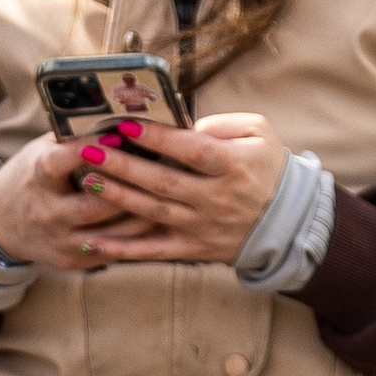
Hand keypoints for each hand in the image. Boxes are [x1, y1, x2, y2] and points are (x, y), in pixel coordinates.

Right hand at [0, 129, 150, 276]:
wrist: (0, 223)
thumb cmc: (32, 178)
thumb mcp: (41, 151)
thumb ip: (72, 138)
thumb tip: (119, 115)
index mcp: (37, 178)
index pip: (59, 162)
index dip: (88, 149)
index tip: (118, 134)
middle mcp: (47, 212)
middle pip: (96, 204)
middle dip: (131, 187)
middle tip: (164, 170)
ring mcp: (60, 240)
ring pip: (115, 233)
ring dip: (146, 214)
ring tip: (172, 197)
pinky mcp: (71, 261)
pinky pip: (114, 250)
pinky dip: (138, 236)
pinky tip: (159, 220)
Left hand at [66, 111, 290, 266]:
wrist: (288, 220)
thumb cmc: (267, 167)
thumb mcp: (259, 134)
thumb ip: (221, 124)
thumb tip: (184, 125)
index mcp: (232, 166)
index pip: (191, 151)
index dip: (158, 139)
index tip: (126, 125)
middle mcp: (216, 199)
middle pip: (163, 182)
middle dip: (123, 166)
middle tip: (90, 149)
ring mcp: (203, 227)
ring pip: (152, 212)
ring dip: (117, 197)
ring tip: (87, 180)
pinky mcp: (193, 249)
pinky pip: (153, 251)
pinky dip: (122, 249)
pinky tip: (92, 241)